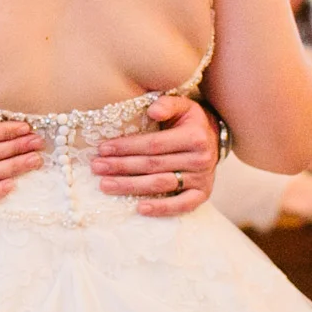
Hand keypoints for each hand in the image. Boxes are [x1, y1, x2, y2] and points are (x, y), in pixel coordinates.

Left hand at [91, 94, 218, 217]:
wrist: (214, 139)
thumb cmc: (190, 121)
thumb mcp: (183, 105)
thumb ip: (167, 103)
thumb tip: (153, 110)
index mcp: (194, 136)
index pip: (154, 144)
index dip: (127, 147)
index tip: (103, 149)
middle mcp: (200, 158)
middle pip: (153, 165)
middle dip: (121, 166)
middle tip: (97, 167)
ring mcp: (202, 178)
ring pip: (161, 184)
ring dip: (131, 186)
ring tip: (106, 185)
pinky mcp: (203, 194)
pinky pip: (181, 205)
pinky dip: (161, 208)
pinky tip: (139, 208)